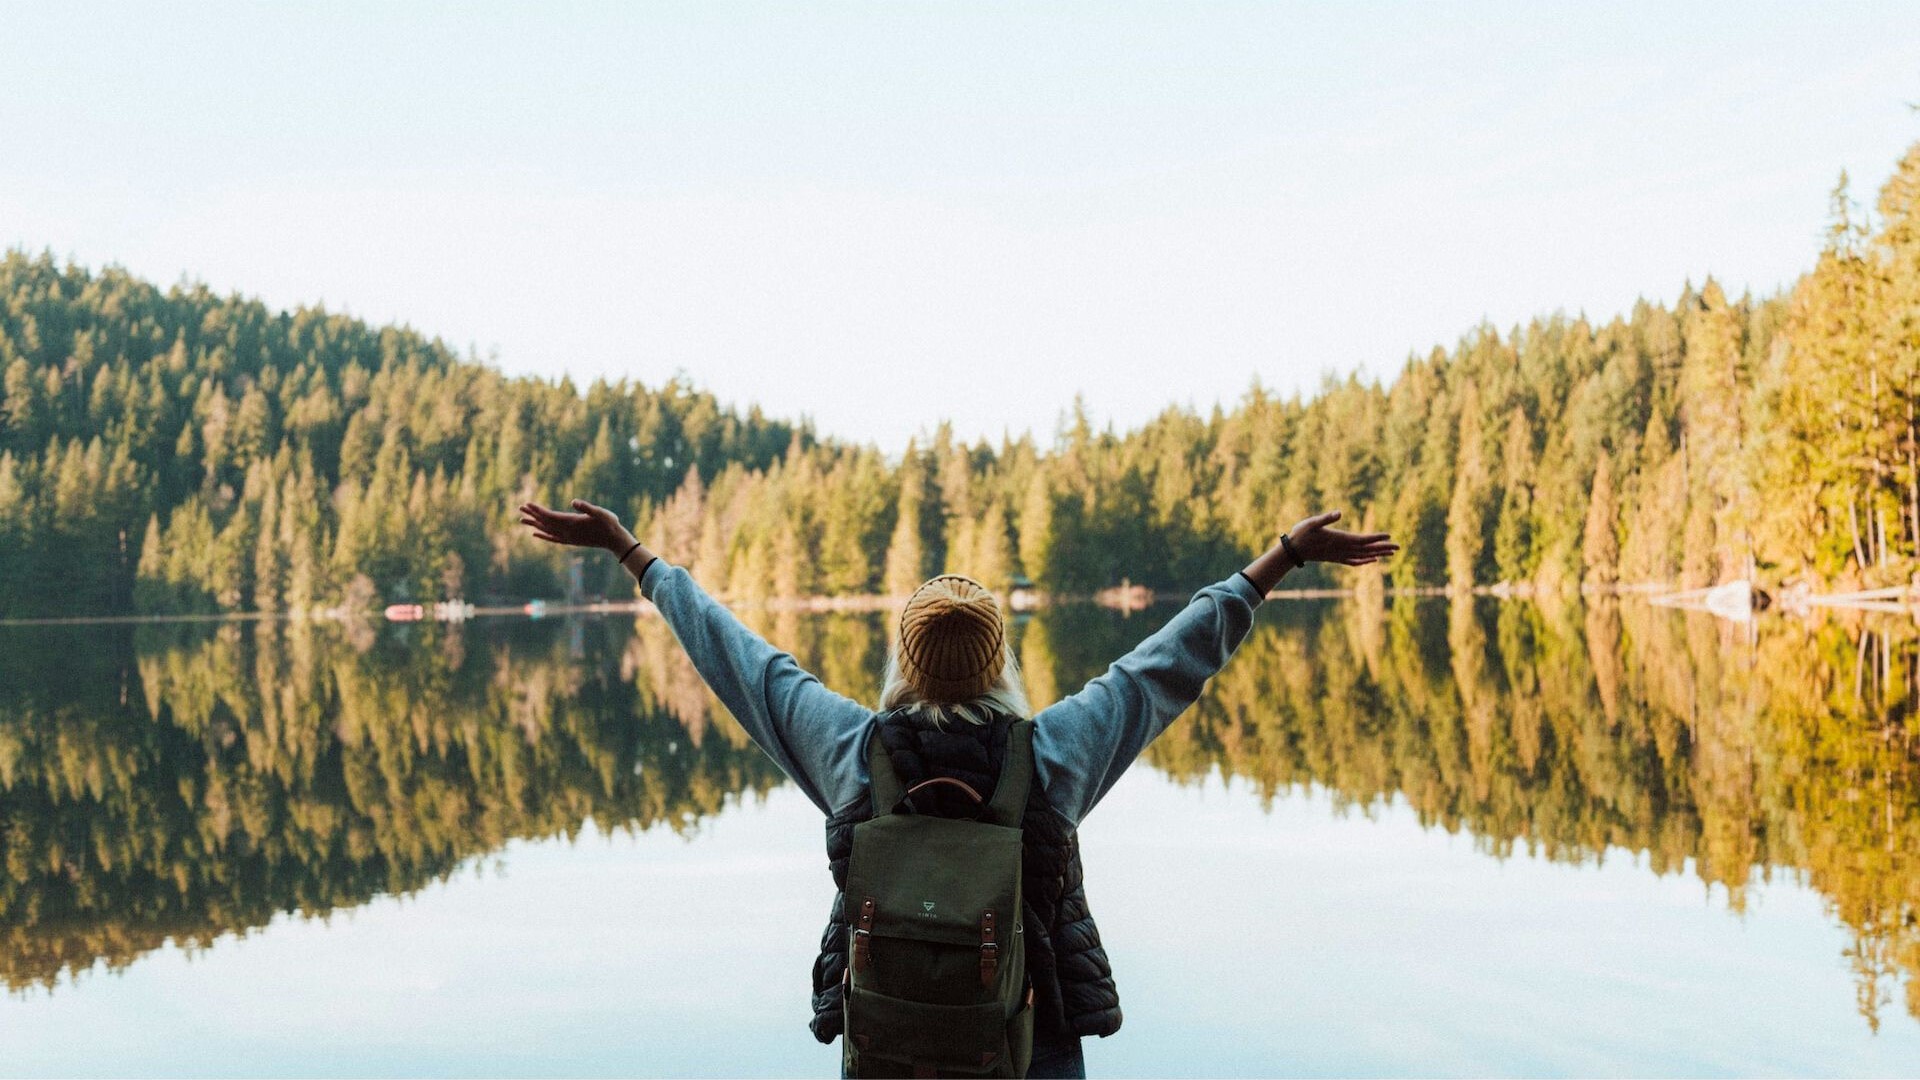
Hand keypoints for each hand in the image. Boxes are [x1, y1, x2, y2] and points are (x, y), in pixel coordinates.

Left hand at [517, 499, 635, 553]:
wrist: (614, 540)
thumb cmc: (609, 524)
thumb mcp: (600, 512)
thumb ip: (587, 507)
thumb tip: (573, 501)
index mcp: (572, 523)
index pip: (550, 516)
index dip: (538, 510)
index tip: (527, 504)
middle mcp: (567, 532)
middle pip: (545, 523)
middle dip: (532, 515)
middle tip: (520, 507)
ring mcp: (568, 537)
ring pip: (546, 531)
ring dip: (534, 524)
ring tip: (522, 520)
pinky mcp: (570, 541)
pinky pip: (552, 539)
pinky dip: (543, 536)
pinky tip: (535, 534)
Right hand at [1284, 510, 1396, 565]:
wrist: (1293, 551)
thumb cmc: (1301, 534)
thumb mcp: (1312, 522)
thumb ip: (1326, 518)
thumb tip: (1339, 512)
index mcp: (1339, 539)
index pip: (1362, 539)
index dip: (1376, 538)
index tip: (1390, 536)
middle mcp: (1342, 549)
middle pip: (1367, 549)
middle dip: (1383, 547)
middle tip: (1398, 547)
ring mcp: (1339, 555)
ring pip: (1363, 556)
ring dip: (1378, 553)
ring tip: (1391, 553)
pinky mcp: (1336, 558)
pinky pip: (1354, 561)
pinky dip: (1365, 561)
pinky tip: (1372, 560)